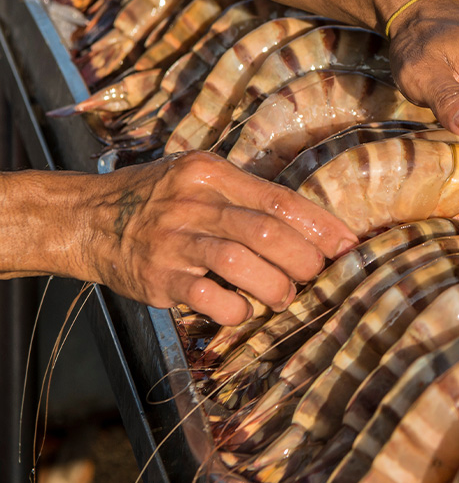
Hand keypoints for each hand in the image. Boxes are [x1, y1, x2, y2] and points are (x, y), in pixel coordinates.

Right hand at [85, 152, 356, 324]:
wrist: (86, 219)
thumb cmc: (157, 199)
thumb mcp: (198, 180)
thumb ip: (246, 196)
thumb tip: (310, 228)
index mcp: (211, 173)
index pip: (279, 199)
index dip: (320, 226)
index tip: (348, 246)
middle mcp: (193, 202)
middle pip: (266, 229)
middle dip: (303, 258)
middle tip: (316, 275)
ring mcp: (173, 239)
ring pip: (240, 260)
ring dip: (275, 285)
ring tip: (285, 295)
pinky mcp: (157, 277)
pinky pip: (207, 296)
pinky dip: (235, 308)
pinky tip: (242, 309)